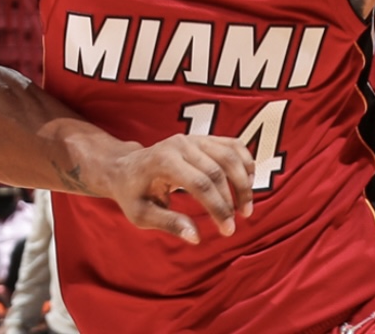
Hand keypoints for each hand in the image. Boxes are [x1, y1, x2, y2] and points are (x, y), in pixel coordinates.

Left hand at [104, 134, 254, 243]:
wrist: (125, 167)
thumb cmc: (132, 193)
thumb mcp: (141, 214)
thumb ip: (168, 223)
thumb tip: (195, 237)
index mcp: (164, 160)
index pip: (200, 183)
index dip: (218, 208)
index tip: (227, 230)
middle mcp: (181, 144)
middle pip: (218, 170)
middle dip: (232, 200)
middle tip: (234, 226)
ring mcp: (194, 138)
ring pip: (230, 156)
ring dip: (243, 183)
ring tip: (246, 209)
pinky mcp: (203, 139)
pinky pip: (233, 145)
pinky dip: (245, 162)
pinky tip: (248, 183)